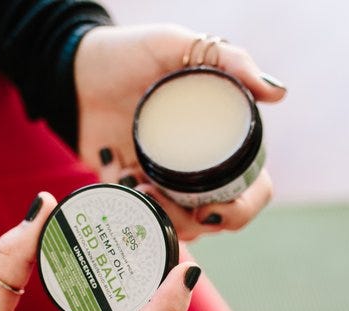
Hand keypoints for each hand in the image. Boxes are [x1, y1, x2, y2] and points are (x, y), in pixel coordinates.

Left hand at [74, 24, 285, 240]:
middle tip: (173, 201)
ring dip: (169, 220)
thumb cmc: (128, 52)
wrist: (70, 69)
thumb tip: (278, 93)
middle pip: (220, 217)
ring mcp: (164, 182)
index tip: (217, 207)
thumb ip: (229, 61)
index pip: (254, 188)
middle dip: (201, 223)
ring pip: (183, 226)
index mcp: (221, 140)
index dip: (245, 206)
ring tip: (143, 189)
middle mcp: (198, 167)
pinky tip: (124, 184)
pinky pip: (140, 219)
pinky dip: (136, 213)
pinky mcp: (131, 191)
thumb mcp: (177, 45)